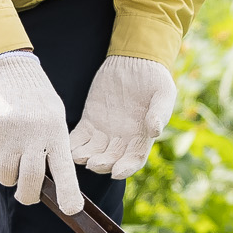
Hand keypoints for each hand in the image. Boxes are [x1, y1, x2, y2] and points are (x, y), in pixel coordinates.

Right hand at [0, 50, 82, 213]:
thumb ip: (51, 148)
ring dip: (8, 175)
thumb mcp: (55, 119)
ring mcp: (10, 133)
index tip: (71, 210)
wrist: (11, 69)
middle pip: (29, 182)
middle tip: (27, 195)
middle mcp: (34, 134)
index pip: (64, 169)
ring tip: (13, 158)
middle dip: (27, 195)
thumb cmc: (37, 101)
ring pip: (6, 176)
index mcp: (56, 132)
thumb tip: (48, 184)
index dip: (67, 193)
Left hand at [69, 55, 177, 178]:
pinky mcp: (90, 120)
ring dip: (86, 158)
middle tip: (93, 163)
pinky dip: (74, 145)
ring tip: (78, 157)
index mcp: (142, 137)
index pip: (133, 159)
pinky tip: (69, 147)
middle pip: (111, 159)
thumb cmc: (154, 78)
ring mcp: (105, 131)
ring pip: (94, 152)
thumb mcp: (164, 93)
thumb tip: (155, 131)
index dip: (125, 168)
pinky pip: (80, 138)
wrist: (134, 60)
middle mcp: (123, 139)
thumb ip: (160, 112)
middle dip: (102, 164)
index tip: (116, 172)